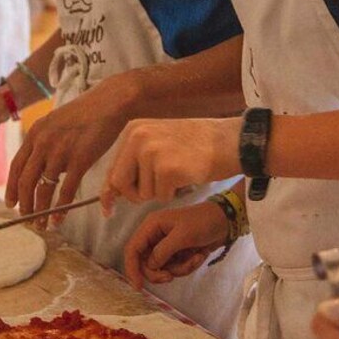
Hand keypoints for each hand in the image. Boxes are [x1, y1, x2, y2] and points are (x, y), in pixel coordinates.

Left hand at [4, 73, 140, 221]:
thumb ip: (44, 143)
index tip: (11, 203)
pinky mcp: (80, 159)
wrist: (109, 102)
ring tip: (41, 224)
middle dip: (24, 204)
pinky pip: (66, 190)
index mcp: (35, 134)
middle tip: (26, 218)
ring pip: (43, 189)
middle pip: (25, 181)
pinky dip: (61, 208)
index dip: (11, 188)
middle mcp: (43, 143)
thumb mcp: (55, 122)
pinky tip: (59, 218)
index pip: (16, 166)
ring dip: (40, 210)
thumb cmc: (85, 113)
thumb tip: (42, 168)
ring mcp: (61, 152)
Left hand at [102, 118, 240, 211]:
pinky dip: (174, 194)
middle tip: (159, 188)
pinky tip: (187, 177)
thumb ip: (135, 162)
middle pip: (121, 183)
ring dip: (161, 192)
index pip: (113, 167)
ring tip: (180, 173)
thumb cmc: (197, 145)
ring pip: (143, 193)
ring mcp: (152, 152)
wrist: (230, 141)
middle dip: (137, 194)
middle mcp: (138, 137)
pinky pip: (162, 197)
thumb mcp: (159, 143)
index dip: (110, 191)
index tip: (107, 209)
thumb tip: (111, 191)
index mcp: (133, 129)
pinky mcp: (167, 169)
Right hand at [123, 202, 228, 289]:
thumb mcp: (182, 236)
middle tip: (171, 277)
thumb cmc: (203, 222)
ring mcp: (166, 245)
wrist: (225, 221)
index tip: (138, 286)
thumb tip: (150, 267)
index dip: (132, 268)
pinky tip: (199, 255)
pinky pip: (175, 268)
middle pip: (146, 263)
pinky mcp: (177, 253)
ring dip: (179, 268)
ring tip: (195, 258)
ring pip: (162, 268)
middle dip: (159, 273)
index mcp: (151, 226)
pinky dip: (187, 266)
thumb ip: (163, 252)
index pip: (132, 249)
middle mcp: (155, 236)